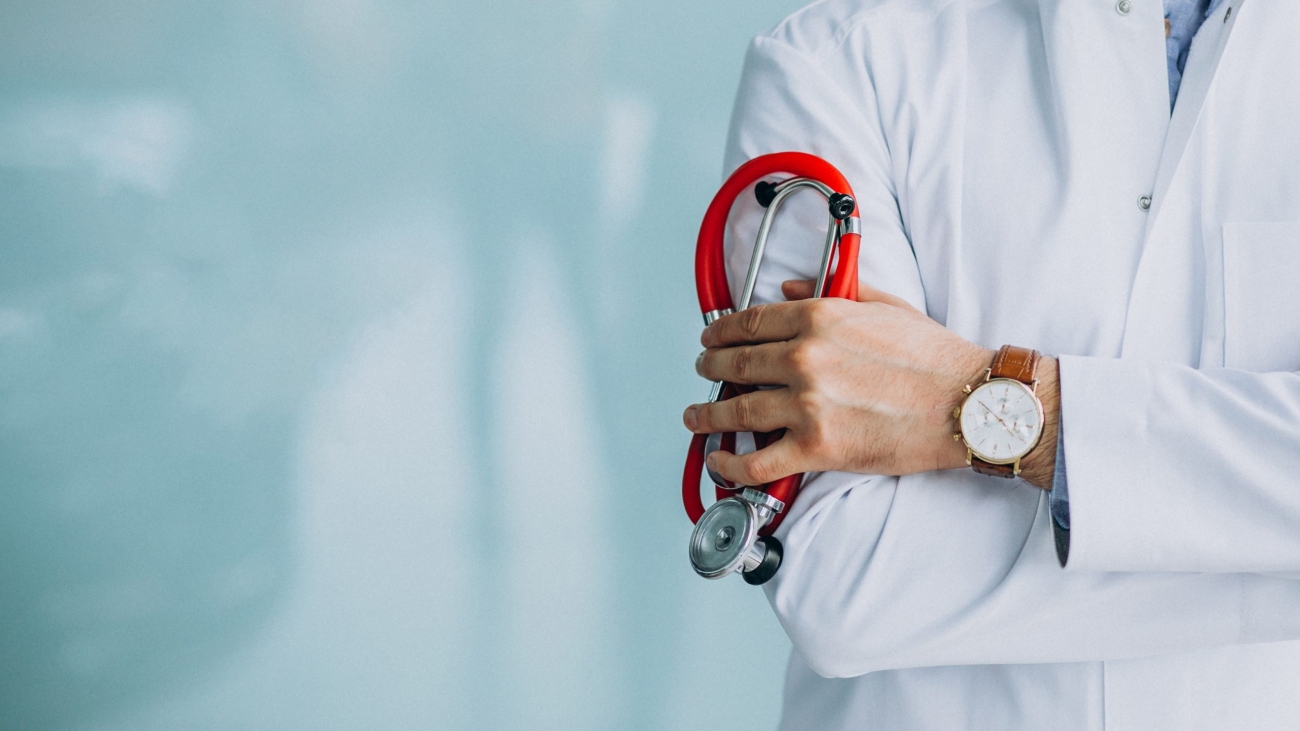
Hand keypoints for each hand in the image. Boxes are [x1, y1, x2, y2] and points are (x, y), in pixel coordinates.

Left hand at [683, 280, 1058, 487]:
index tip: (711, 337)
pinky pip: (756, 462)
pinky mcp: (817, 448)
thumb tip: (789, 286)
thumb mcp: (883, 305)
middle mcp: (805, 359)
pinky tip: (719, 461)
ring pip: (736, 412)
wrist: (968, 404)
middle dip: (710, 367)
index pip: (750, 322)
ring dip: (707, 414)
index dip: (720, 331)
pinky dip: (729, 465)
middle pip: (735, 363)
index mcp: (819, 318)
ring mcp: (807, 406)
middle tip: (703, 371)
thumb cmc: (934, 359)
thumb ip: (832, 292)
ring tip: (696, 416)